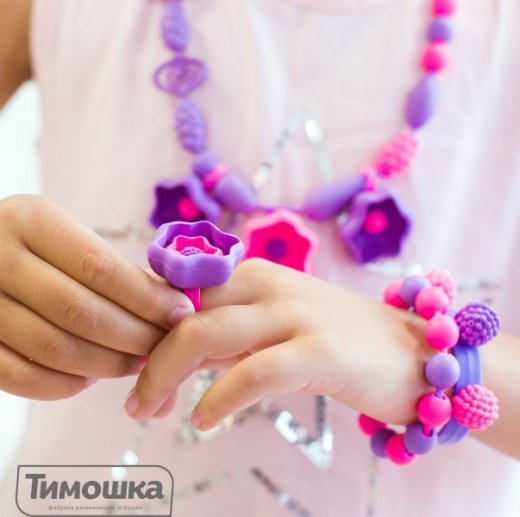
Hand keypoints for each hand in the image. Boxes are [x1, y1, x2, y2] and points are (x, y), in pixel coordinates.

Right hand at [0, 195, 192, 399]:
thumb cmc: (33, 247)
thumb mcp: (63, 235)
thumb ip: (107, 266)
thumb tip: (170, 304)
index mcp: (31, 220)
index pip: (101, 268)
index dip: (147, 298)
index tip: (182, 314)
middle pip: (82, 312)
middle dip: (135, 337)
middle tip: (165, 347)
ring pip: (54, 348)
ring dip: (107, 364)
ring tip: (138, 363)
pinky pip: (19, 376)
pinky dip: (62, 385)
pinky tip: (90, 379)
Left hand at [127, 258, 433, 427]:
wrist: (411, 353)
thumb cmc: (334, 343)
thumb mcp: (270, 329)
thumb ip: (225, 335)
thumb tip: (170, 354)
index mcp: (252, 274)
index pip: (178, 291)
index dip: (148, 329)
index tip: (136, 367)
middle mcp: (267, 284)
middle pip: (180, 311)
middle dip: (147, 357)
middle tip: (136, 401)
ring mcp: (295, 313)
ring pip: (206, 334)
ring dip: (163, 376)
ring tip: (150, 413)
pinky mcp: (321, 349)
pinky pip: (254, 372)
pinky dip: (219, 398)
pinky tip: (203, 420)